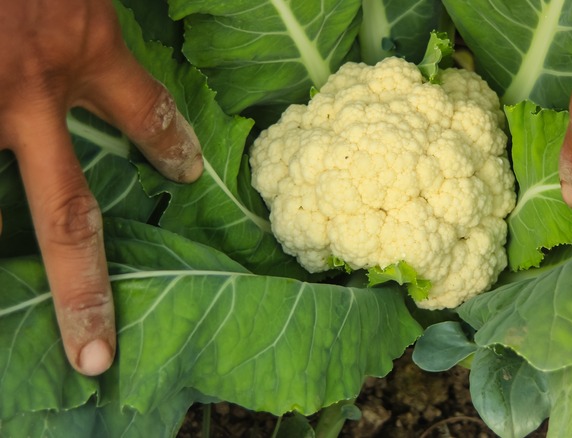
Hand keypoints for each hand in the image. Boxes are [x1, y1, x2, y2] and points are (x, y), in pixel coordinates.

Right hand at [0, 0, 202, 374]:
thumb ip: (84, 17)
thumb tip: (80, 30)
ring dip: (5, 254)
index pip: (146, 111)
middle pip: (65, 217)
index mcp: (77, 47)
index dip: (169, 142)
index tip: (187, 167)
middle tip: (94, 354)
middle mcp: (25, 92)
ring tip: (42, 322)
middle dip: (81, 292)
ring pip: (2, 201)